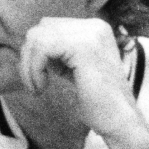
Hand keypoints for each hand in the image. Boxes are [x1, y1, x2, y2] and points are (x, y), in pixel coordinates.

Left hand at [17, 17, 146, 143]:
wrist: (120, 122)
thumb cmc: (98, 103)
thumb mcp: (76, 69)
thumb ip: (59, 54)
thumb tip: (29, 48)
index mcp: (94, 29)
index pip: (50, 27)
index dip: (36, 52)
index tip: (38, 78)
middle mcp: (94, 26)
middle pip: (42, 28)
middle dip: (29, 57)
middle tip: (33, 84)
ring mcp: (90, 34)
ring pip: (38, 37)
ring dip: (29, 65)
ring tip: (36, 88)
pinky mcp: (83, 47)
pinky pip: (42, 48)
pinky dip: (34, 69)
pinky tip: (41, 87)